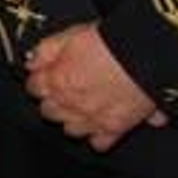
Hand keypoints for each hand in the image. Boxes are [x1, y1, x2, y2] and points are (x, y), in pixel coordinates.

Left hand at [25, 24, 165, 150]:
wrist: (145, 55)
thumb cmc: (110, 41)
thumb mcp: (71, 34)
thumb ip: (46, 50)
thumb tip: (31, 61)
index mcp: (57, 79)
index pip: (33, 88)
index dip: (38, 81)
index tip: (43, 77)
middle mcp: (71, 103)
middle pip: (49, 111)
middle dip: (52, 101)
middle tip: (62, 91)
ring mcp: (92, 118)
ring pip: (70, 129)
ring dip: (71, 119)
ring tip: (80, 108)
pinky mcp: (115, 128)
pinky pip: (99, 143)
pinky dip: (98, 136)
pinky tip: (101, 125)